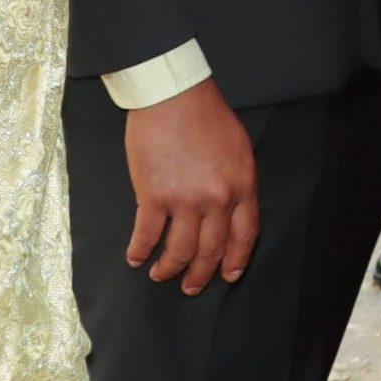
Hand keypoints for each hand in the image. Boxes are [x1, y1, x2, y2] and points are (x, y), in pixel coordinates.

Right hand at [123, 78, 257, 293]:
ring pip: (179, 251)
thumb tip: (229, 211)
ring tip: (162, 275)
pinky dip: (140, 251)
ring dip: (170, 269)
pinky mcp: (153, 196)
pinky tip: (135, 258)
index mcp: (242, 186)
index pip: (244, 236)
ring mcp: (184, 200)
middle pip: (211, 251)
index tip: (228, 275)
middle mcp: (216, 200)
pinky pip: (147, 235)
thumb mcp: (238, 147)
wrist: (172, 93)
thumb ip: (238, 182)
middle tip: (191, 286)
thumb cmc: (206, 113)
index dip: (236, 261)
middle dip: (200, 274)